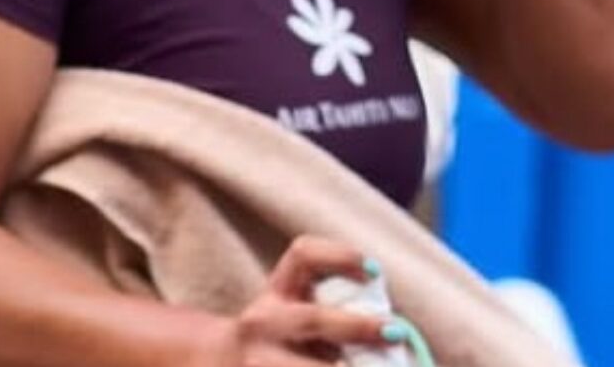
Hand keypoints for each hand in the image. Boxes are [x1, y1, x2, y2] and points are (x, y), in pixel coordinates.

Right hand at [195, 236, 396, 366]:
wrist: (218, 361)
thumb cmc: (278, 337)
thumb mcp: (293, 311)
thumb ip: (330, 312)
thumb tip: (391, 332)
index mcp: (277, 294)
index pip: (303, 256)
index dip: (340, 256)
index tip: (375, 270)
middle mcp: (263, 323)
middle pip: (311, 320)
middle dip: (356, 327)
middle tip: (395, 332)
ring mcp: (258, 361)